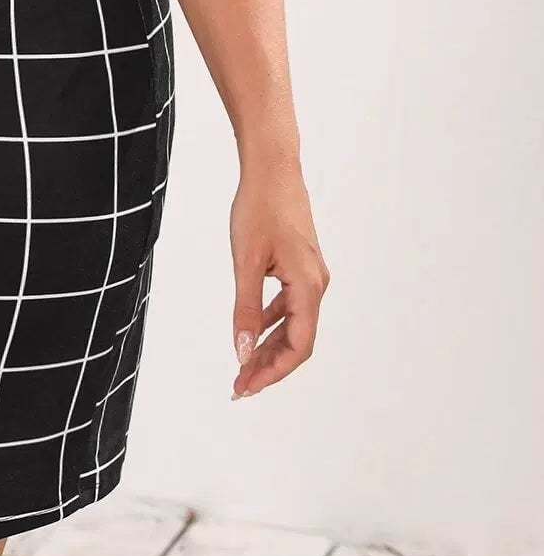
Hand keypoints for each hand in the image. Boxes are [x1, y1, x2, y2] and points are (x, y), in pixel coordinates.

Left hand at [228, 157, 329, 397]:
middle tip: (239, 385)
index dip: (273, 371)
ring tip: (242, 364)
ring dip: (268, 346)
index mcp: (308, 286)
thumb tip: (242, 351)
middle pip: (297, 340)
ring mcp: (311, 275)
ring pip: (292, 324)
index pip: (298, 346)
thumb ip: (246, 309)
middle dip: (268, 365)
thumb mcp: (246, 261)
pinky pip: (289, 305)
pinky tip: (253, 329)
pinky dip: (271, 321)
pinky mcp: (301, 266)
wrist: (272, 169)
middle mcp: (316, 285)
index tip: (246, 386)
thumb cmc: (259, 208)